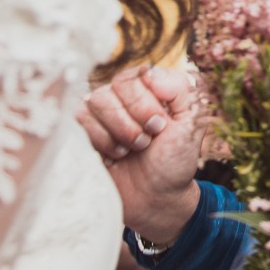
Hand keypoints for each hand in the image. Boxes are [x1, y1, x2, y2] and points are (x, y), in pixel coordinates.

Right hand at [77, 65, 203, 243]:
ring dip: (117, 133)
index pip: (138, 74)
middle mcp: (121, 93)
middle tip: (145, 142)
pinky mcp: (80, 130)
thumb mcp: (191, 123)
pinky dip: (99, 141)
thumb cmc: (174, 159)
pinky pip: (78, 121)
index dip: (147, 103)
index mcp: (149, 86)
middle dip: (132, 121)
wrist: (155, 197)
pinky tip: (111, 156)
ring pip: (95, 102)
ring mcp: (99, 111)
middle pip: (114, 87)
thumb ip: (181, 89)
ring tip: (130, 151)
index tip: (160, 127)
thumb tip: (149, 71)